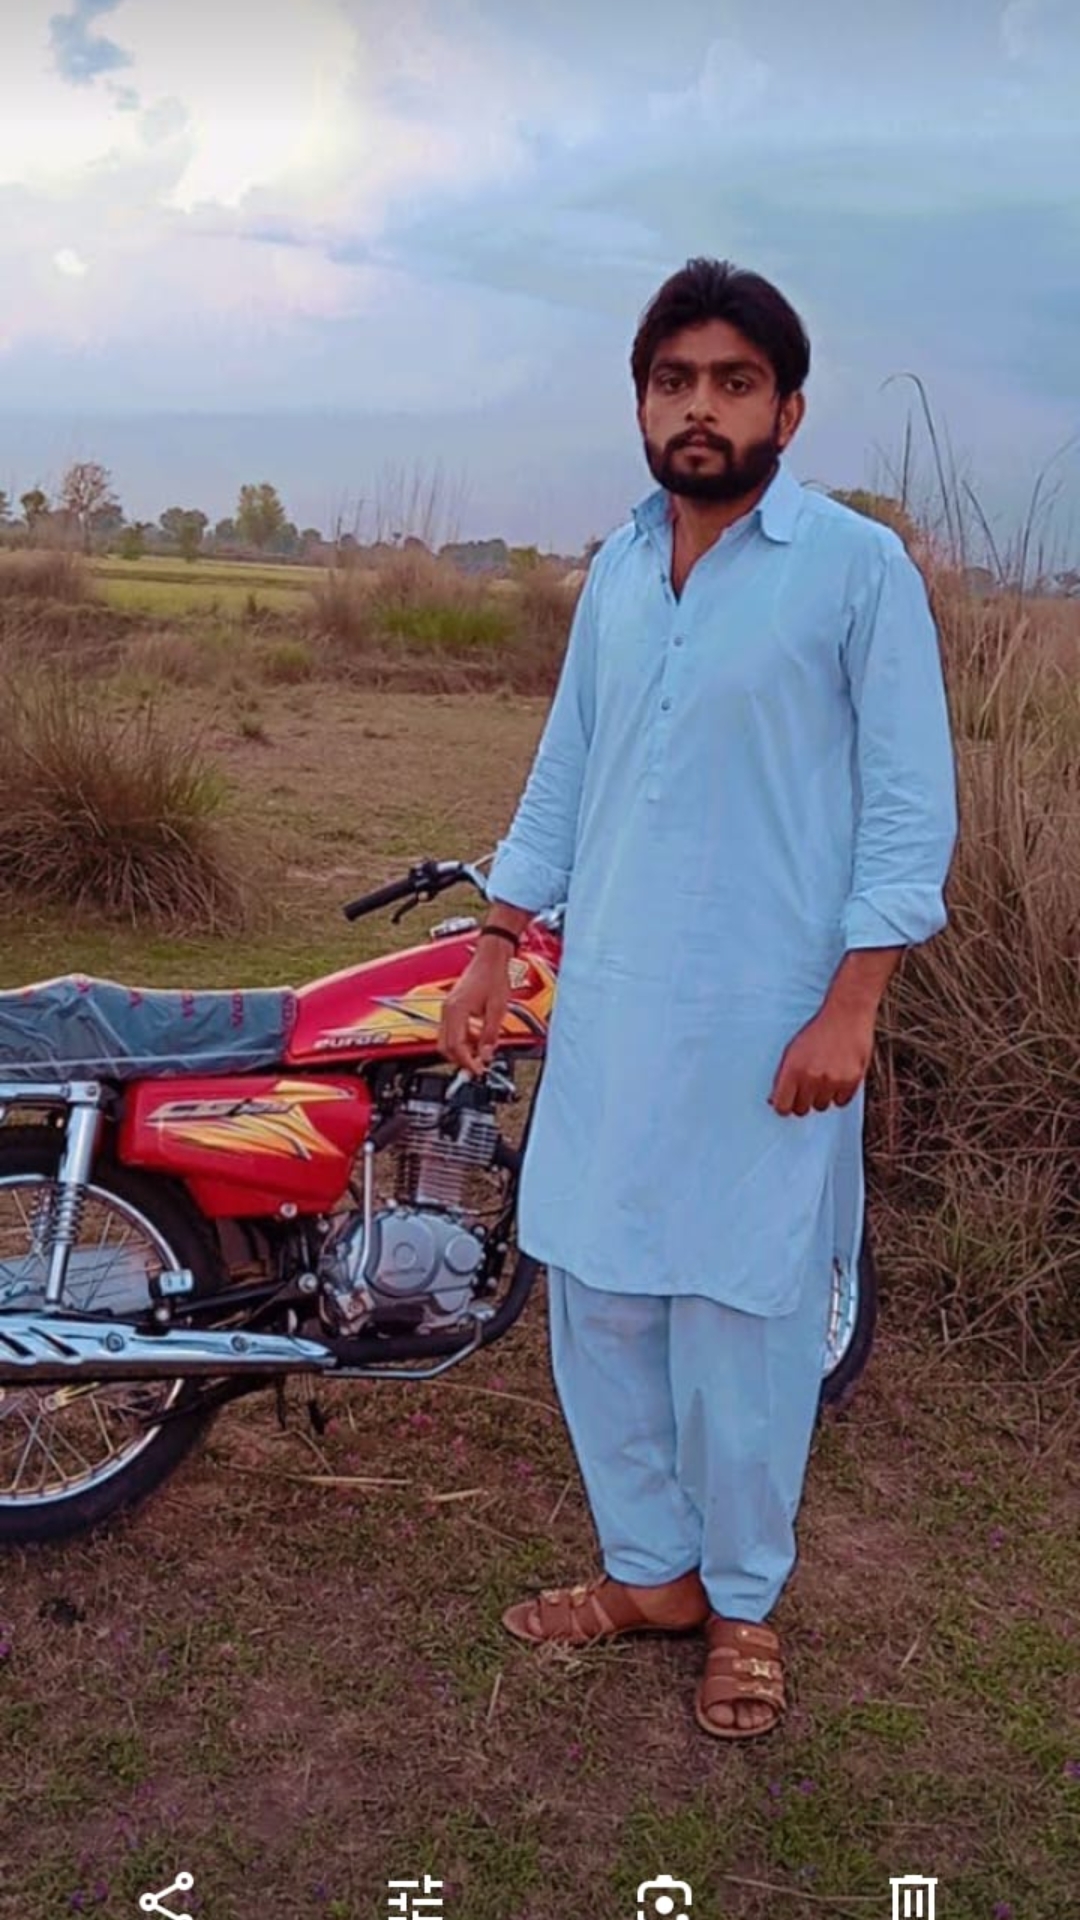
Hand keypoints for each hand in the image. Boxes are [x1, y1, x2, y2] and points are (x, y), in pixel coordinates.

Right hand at [438, 950, 512, 1075]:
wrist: (491, 957)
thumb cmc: (494, 975)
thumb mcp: (498, 1009)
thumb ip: (490, 1034)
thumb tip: (487, 1054)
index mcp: (456, 1010)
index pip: (455, 1046)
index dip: (466, 1062)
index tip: (478, 1070)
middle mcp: (447, 1010)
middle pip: (445, 1046)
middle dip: (460, 1059)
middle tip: (477, 1066)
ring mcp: (448, 1008)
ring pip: (446, 1040)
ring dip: (462, 1050)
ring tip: (481, 1053)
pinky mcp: (452, 1007)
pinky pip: (451, 1030)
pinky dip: (462, 1039)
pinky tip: (477, 1039)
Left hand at [767, 1003, 874, 1116]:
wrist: (846, 1014)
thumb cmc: (817, 1031)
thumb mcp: (792, 1049)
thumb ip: (782, 1076)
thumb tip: (774, 1101)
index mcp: (793, 1069)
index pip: (782, 1106)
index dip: (784, 1106)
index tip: (787, 1103)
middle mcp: (811, 1077)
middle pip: (802, 1110)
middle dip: (802, 1101)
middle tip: (806, 1087)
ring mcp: (833, 1080)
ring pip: (822, 1106)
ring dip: (821, 1096)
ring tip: (824, 1077)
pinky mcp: (852, 1080)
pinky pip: (841, 1102)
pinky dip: (839, 1094)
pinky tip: (838, 1077)